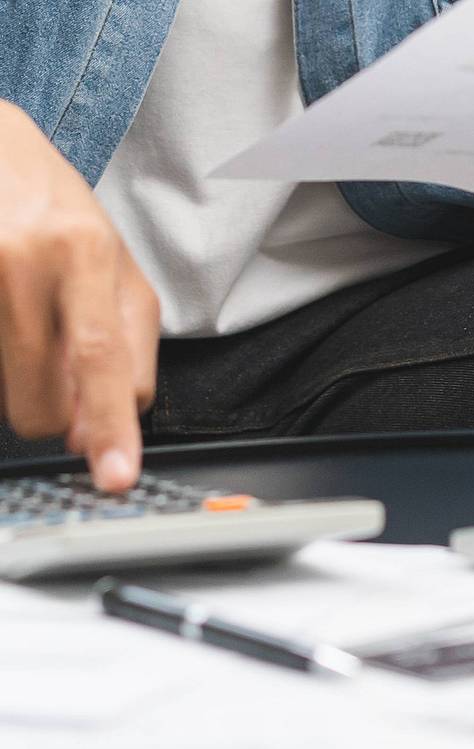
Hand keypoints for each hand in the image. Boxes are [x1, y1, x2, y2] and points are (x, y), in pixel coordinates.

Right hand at [0, 100, 159, 490]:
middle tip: (54, 369)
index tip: (115, 475)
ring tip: (26, 326)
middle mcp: (24, 258)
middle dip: (52, 413)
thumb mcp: (115, 266)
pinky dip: (1, 366)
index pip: (102, 356)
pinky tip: (8, 321)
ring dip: (21, 386)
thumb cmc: (56, 211)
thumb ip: (125, 346)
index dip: (109, 424)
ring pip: (5, 395)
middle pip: (41, 398)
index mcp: (83, 250)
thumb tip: (94, 426)